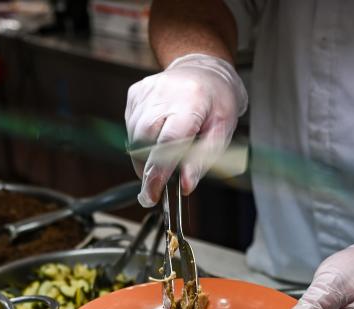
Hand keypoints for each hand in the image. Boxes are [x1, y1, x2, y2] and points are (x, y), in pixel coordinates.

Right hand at [125, 53, 247, 206]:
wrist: (205, 68)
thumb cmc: (216, 101)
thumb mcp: (222, 131)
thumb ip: (203, 159)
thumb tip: (186, 185)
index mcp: (190, 101)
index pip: (167, 143)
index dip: (158, 172)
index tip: (152, 194)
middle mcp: (164, 93)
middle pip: (144, 142)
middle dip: (148, 170)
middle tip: (156, 186)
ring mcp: (146, 93)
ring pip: (134, 138)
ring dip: (145, 157)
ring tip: (164, 156)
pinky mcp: (135, 95)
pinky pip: (131, 128)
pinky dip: (141, 142)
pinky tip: (158, 136)